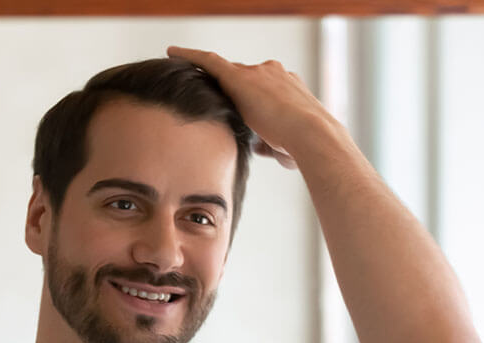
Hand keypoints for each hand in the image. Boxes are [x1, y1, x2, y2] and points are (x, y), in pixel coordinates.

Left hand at [166, 47, 330, 169]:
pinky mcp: (239, 77)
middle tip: (212, 102)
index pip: (263, 90)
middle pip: (245, 80)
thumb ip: (271, 144)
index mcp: (288, 89)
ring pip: (228, 74)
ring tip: (187, 79)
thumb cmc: (303, 146)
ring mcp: (257, 73)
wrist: (310, 134)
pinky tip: (173, 52)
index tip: (243, 107)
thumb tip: (261, 148)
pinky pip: (209, 61)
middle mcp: (273, 74)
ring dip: (212, 82)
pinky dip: (190, 56)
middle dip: (233, 92)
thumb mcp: (286, 146)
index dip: (252, 99)